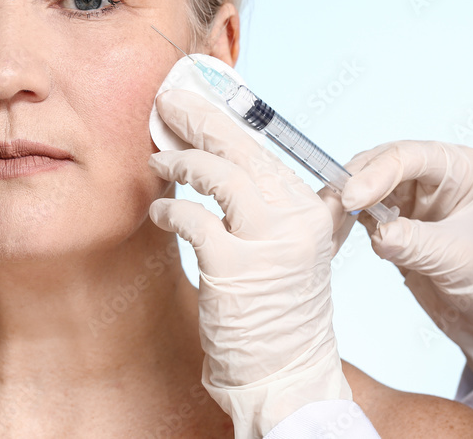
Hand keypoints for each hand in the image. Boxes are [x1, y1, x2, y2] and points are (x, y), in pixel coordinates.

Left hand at [148, 89, 350, 437]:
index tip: (197, 99)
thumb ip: (277, 204)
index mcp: (314, 209)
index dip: (226, 119)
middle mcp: (297, 219)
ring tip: (158, 160)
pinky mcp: (235, 268)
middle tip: (167, 101)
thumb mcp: (294, 248)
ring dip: (181, 161)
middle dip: (199, 119)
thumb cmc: (279, 308)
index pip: (265, 147)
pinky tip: (158, 212)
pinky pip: (192, 219)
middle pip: (242, 149)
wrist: (287, 373)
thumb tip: (228, 154)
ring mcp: (268, 242)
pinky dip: (169, 210)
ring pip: (219, 175)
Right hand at [341, 140, 472, 379]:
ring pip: (361, 185)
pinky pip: (358, 211)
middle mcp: (430, 175)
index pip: (407, 157)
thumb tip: (377, 234)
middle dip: (351, 184)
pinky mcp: (391, 219)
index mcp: (457, 168)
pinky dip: (342, 220)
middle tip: (330, 209)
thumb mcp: (458, 259)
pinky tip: (334, 234)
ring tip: (326, 222)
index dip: (375, 175)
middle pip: (377, 164)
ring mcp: (408, 196)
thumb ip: (415, 243)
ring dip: (341, 202)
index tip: (352, 199)